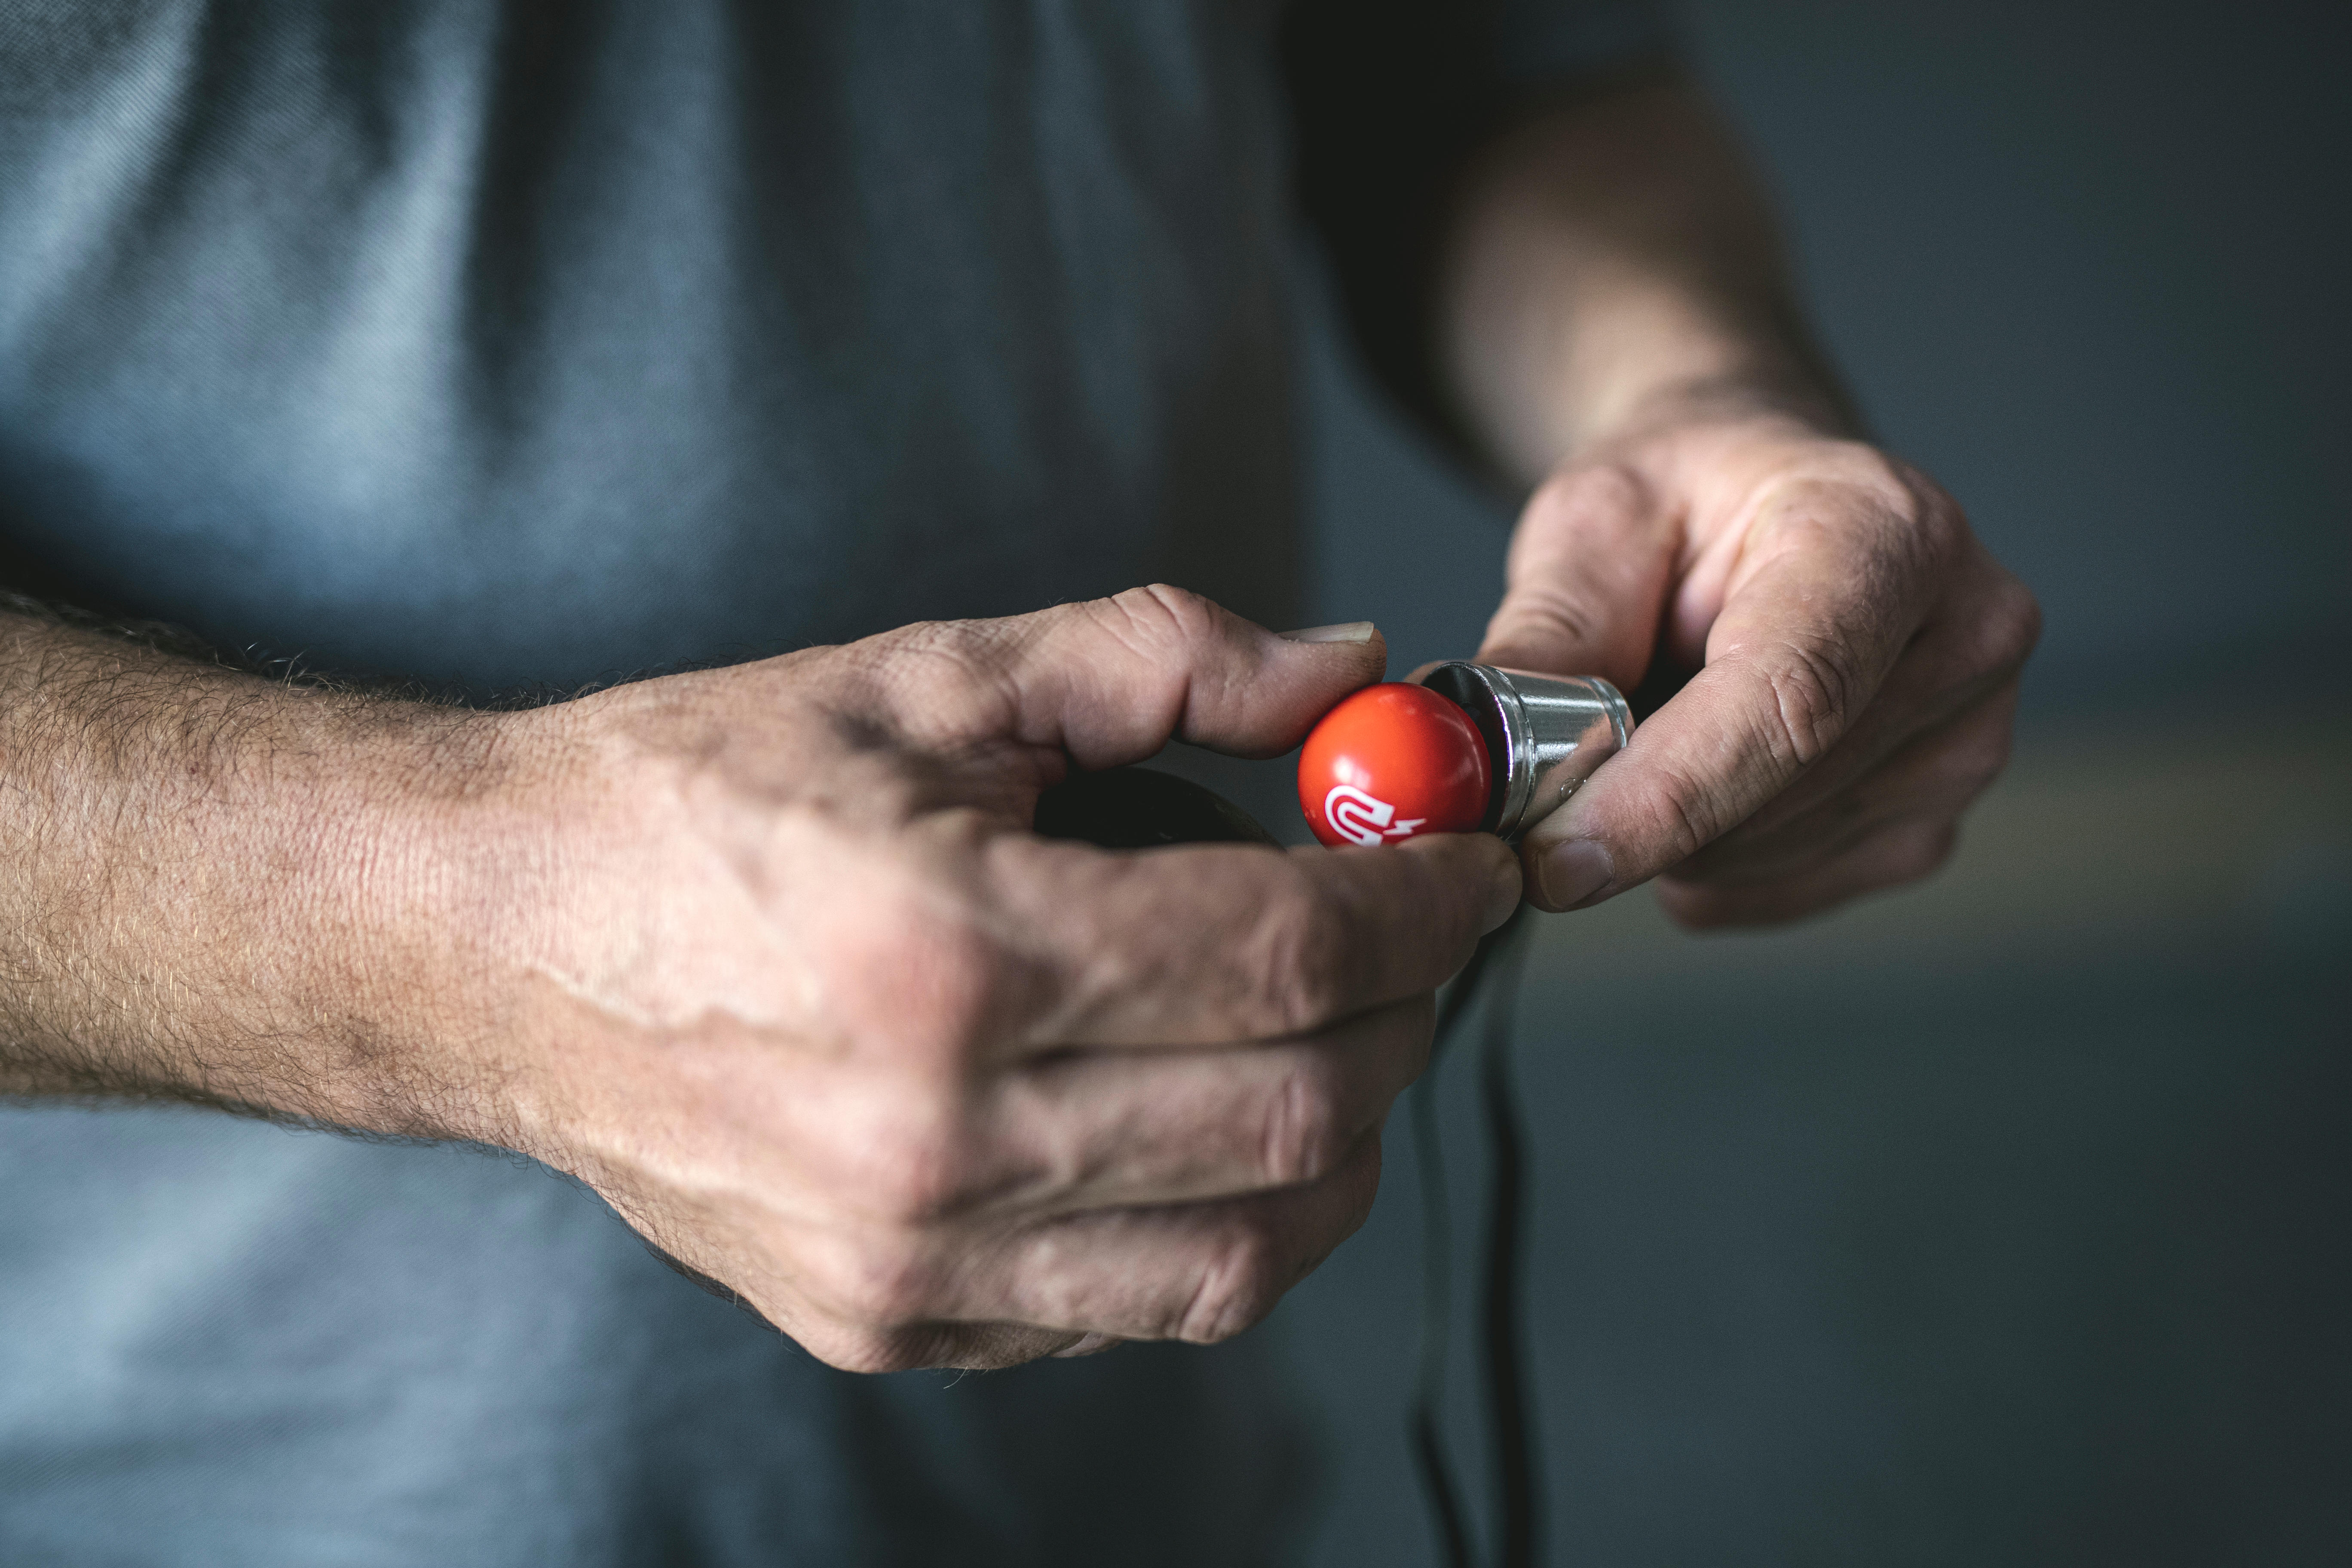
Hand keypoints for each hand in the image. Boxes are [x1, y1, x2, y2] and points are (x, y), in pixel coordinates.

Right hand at [390, 588, 1517, 1370]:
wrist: (496, 943)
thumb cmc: (696, 796)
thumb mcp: (925, 678)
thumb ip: (1159, 659)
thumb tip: (1346, 674)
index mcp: (959, 953)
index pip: (1294, 953)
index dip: (1424, 902)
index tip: (1466, 860)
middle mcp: (943, 1138)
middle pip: (1304, 1112)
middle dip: (1411, 1014)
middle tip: (1417, 937)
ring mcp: (913, 1260)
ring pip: (1250, 1252)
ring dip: (1346, 1139)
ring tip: (1340, 1036)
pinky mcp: (890, 1322)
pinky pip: (1137, 1309)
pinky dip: (1225, 1222)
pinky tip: (1209, 1120)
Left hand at [1476, 401, 2038, 924]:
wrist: (1757, 501)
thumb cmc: (1684, 500)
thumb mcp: (1590, 522)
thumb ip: (1545, 640)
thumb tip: (1486, 762)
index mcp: (1886, 533)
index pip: (1786, 701)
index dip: (1665, 797)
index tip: (1553, 858)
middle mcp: (1962, 636)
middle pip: (1776, 792)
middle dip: (1635, 813)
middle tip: (1546, 775)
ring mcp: (1967, 738)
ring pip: (1767, 857)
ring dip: (1668, 830)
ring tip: (1654, 725)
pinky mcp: (1934, 818)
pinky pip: (1783, 890)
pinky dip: (1706, 860)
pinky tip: (1697, 775)